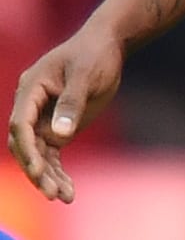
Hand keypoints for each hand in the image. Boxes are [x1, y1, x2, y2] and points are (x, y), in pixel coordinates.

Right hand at [9, 25, 125, 202]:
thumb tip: (59, 135)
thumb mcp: (87, 74)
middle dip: (37, 169)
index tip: (39, 169)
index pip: (21, 123)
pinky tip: (68, 191)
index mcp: (31, 88)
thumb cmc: (95, 53)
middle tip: (53, 192)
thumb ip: (72, 102)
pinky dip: (58, 171)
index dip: (27, 148)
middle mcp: (31, 106)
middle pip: (26, 144)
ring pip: (38, 154)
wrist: (107, 44)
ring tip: (64, 196)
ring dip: (48, 176)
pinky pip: (52, 154)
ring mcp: (43, 118)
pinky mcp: (57, 127)